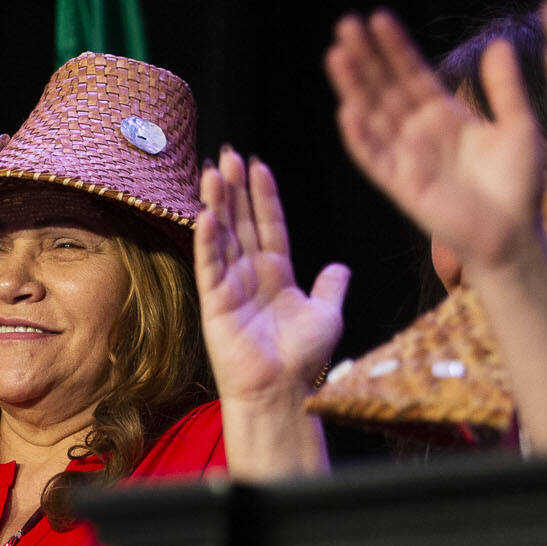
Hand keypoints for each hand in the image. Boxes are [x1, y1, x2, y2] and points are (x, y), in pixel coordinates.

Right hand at [196, 149, 348, 406]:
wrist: (283, 390)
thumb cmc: (303, 359)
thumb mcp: (327, 314)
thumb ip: (331, 287)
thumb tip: (339, 268)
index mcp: (276, 274)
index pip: (268, 225)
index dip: (263, 195)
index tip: (257, 165)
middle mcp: (250, 276)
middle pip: (240, 223)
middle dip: (234, 188)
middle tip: (227, 155)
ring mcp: (230, 288)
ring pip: (223, 237)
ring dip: (217, 204)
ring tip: (214, 172)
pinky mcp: (215, 304)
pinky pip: (210, 266)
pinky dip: (208, 241)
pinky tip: (207, 215)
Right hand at [326, 8, 546, 279]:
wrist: (513, 233)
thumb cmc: (518, 184)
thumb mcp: (518, 125)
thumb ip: (504, 87)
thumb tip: (497, 44)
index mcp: (444, 116)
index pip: (412, 74)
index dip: (395, 47)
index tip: (378, 18)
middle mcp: (418, 134)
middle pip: (384, 88)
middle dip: (365, 58)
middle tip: (345, 25)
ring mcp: (406, 158)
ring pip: (372, 115)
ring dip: (353, 86)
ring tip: (336, 55)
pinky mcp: (400, 185)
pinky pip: (373, 158)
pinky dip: (359, 136)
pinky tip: (347, 111)